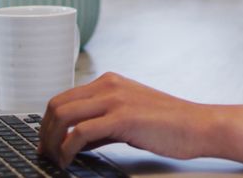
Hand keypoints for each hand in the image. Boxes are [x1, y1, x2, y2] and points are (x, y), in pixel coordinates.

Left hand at [38, 72, 212, 167]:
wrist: (198, 125)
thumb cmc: (169, 124)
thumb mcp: (129, 118)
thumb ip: (101, 126)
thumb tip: (74, 142)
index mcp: (110, 82)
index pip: (64, 98)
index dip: (47, 123)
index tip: (45, 142)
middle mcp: (109, 85)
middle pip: (57, 105)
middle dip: (44, 132)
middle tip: (46, 154)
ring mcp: (115, 99)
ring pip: (63, 115)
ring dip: (52, 141)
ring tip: (56, 160)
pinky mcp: (122, 117)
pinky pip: (80, 132)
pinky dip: (67, 149)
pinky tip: (70, 161)